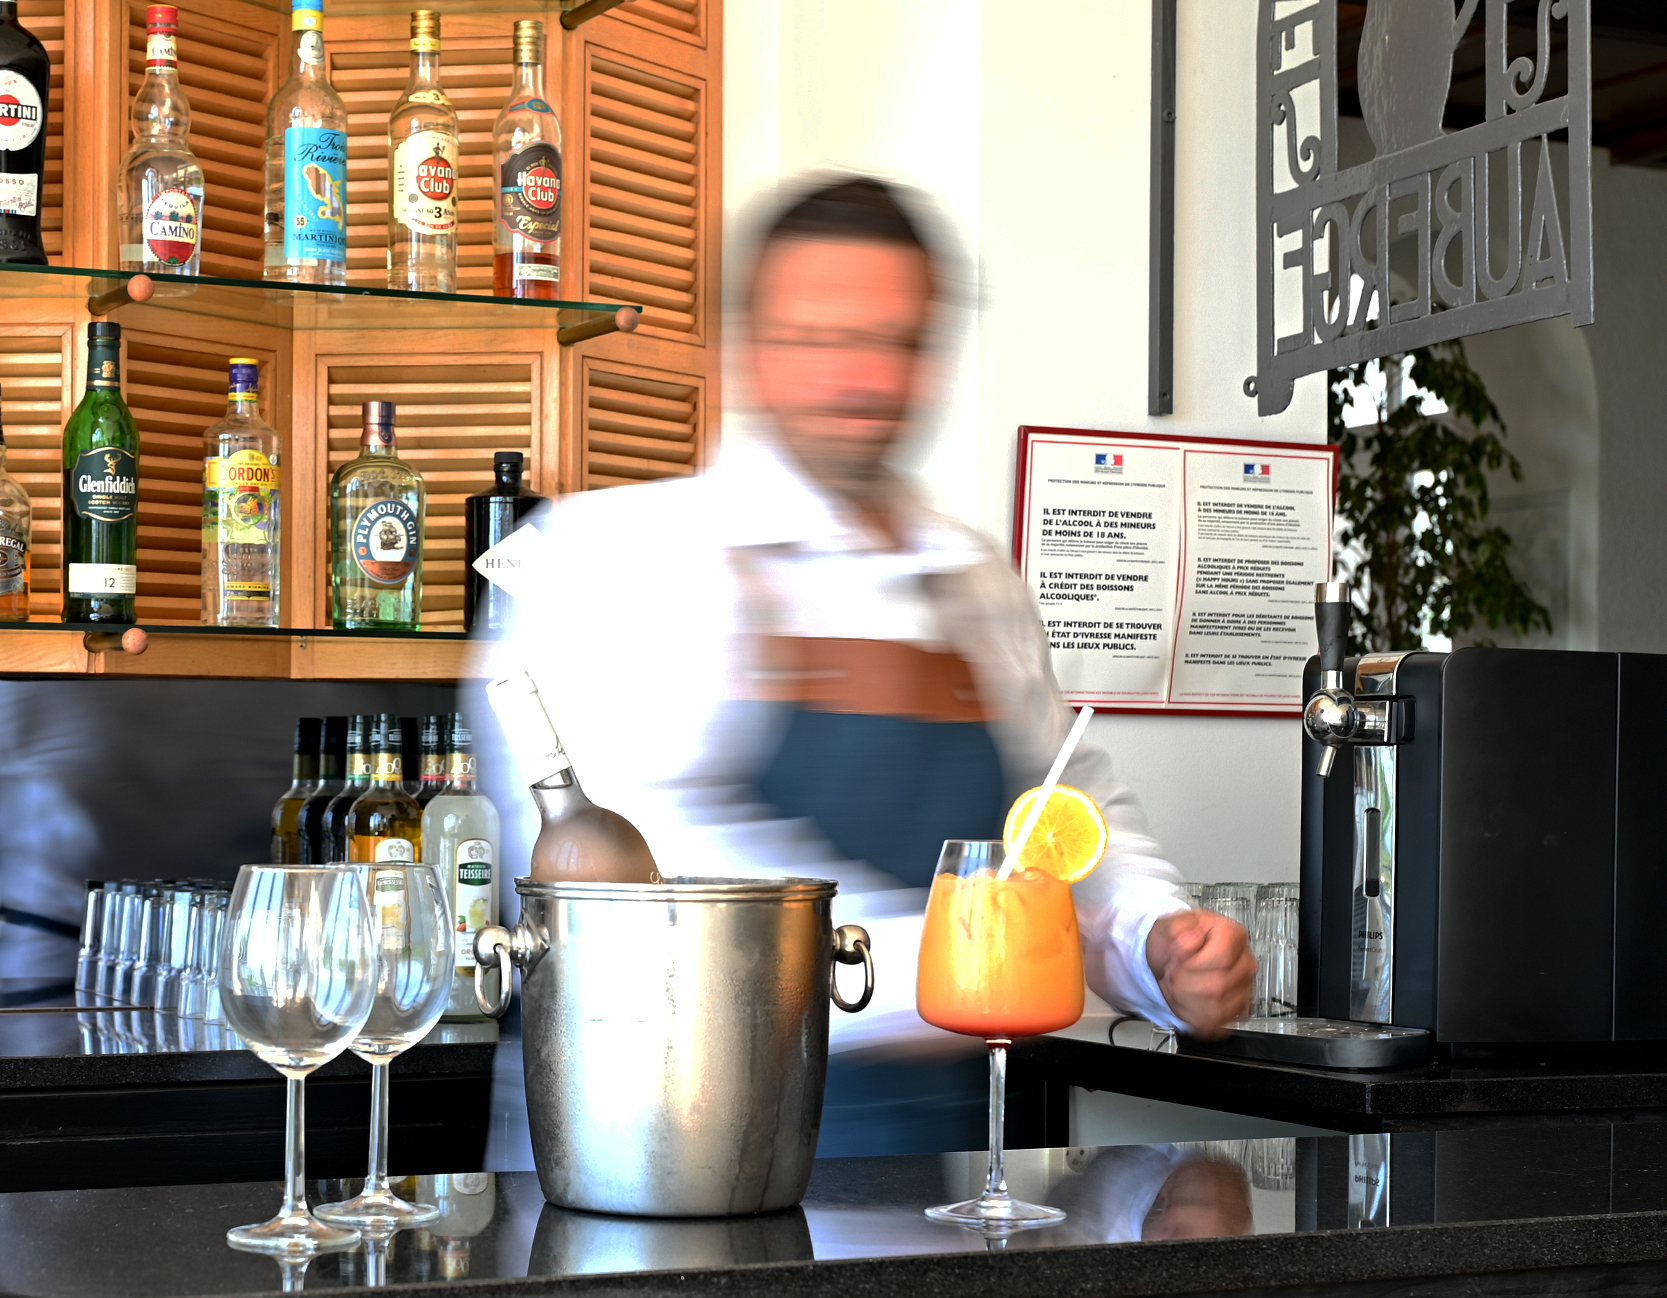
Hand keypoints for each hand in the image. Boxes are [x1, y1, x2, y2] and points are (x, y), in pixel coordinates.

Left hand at [1145, 908, 1254, 1037]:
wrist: (1173, 955)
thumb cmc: (1175, 939)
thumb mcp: (1169, 924)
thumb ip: (1178, 928)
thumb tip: (1192, 940)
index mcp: (1233, 934)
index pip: (1222, 958)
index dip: (1192, 961)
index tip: (1177, 957)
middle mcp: (1244, 961)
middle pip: (1217, 985)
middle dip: (1184, 982)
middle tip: (1172, 972)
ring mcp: (1243, 987)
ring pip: (1215, 1006)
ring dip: (1185, 998)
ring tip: (1177, 984)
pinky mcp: (1236, 1009)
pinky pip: (1214, 1022)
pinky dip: (1190, 1014)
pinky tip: (1183, 999)